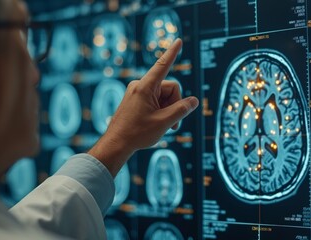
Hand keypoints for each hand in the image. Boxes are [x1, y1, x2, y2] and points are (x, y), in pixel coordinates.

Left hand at [88, 39, 198, 176]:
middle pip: (169, 88)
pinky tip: (156, 124)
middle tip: (171, 124)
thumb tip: (194, 101)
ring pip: (163, 96)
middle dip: (174, 104)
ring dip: (168, 110)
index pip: (163, 65)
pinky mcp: (136, 99)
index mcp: (145, 87)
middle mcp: (140, 85)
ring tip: (162, 126)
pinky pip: (155, 100)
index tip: (178, 40)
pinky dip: (160, 111)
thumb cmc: (137, 133)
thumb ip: (182, 109)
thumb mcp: (164, 122)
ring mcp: (137, 92)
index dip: (173, 53)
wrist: (116, 144)